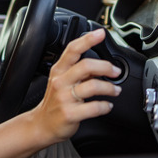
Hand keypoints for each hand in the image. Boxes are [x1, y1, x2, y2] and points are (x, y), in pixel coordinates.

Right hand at [28, 29, 122, 144]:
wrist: (42, 125)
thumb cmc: (55, 102)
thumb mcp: (62, 81)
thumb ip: (78, 71)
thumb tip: (101, 64)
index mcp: (59, 70)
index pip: (73, 49)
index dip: (88, 39)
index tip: (101, 33)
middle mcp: (61, 82)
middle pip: (86, 66)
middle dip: (105, 67)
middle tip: (115, 71)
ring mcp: (65, 98)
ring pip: (93, 86)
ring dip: (109, 88)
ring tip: (115, 90)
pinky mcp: (70, 114)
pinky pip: (94, 107)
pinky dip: (105, 106)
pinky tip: (107, 106)